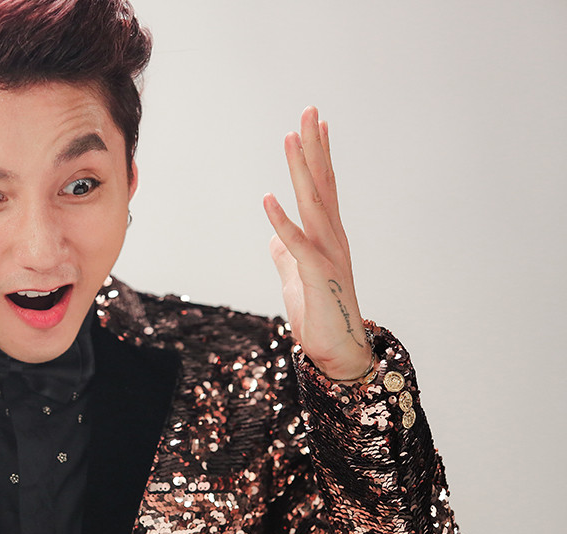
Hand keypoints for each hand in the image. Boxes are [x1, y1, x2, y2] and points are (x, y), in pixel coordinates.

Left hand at [263, 107, 371, 380]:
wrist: (337, 352)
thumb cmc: (319, 315)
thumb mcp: (296, 279)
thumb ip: (288, 256)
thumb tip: (275, 240)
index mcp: (328, 236)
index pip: (324, 187)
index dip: (319, 154)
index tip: (316, 123)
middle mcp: (333, 238)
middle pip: (322, 184)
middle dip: (314, 147)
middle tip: (309, 110)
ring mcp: (328, 254)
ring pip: (313, 203)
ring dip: (301, 170)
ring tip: (291, 138)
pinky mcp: (317, 275)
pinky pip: (297, 244)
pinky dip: (282, 221)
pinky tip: (268, 198)